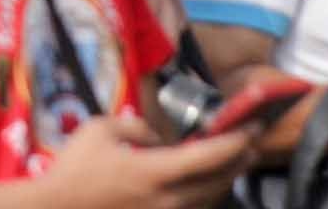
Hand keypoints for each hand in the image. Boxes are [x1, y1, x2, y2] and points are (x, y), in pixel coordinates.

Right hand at [35, 116, 255, 208]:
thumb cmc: (75, 169)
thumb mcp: (101, 131)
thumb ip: (137, 128)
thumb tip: (156, 138)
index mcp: (156, 172)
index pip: (210, 156)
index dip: (236, 140)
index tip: (252, 126)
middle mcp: (169, 199)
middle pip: (219, 181)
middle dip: (241, 160)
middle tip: (251, 142)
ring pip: (210, 199)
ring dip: (226, 179)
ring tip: (234, 161)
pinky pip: (192, 208)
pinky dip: (206, 193)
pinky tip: (204, 184)